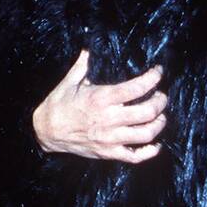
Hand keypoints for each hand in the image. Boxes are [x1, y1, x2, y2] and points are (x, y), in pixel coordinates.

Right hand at [32, 49, 166, 163]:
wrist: (45, 132)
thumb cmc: (57, 105)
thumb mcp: (69, 82)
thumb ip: (82, 65)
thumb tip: (88, 49)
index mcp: (101, 98)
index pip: (137, 87)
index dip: (152, 78)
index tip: (158, 73)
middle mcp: (109, 119)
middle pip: (148, 111)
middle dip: (160, 101)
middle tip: (161, 96)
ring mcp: (110, 138)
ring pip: (146, 134)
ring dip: (159, 124)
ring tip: (160, 117)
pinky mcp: (108, 152)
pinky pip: (135, 157)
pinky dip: (149, 152)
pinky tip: (155, 145)